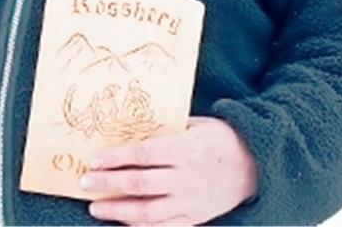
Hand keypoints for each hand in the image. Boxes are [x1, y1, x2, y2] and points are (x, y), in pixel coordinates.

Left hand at [79, 116, 256, 225]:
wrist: (257, 166)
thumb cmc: (221, 138)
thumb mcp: (195, 124)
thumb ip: (164, 129)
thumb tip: (127, 127)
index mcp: (185, 149)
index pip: (142, 154)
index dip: (115, 158)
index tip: (93, 159)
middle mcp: (187, 178)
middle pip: (140, 184)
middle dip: (108, 184)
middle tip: (84, 182)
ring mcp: (191, 202)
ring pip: (149, 211)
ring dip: (118, 211)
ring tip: (95, 208)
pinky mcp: (195, 217)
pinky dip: (141, 226)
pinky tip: (123, 222)